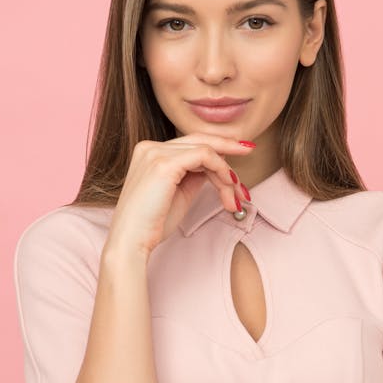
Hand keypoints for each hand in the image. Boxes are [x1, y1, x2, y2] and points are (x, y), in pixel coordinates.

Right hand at [107, 133, 254, 257]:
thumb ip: (194, 175)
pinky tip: (228, 186)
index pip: (191, 144)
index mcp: (150, 152)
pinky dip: (221, 170)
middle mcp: (150, 147)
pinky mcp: (163, 164)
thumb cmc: (152, 224)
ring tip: (234, 196)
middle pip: (200, 141)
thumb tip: (216, 168)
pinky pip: (204, 156)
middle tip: (250, 152)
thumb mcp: (179, 193)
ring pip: (206, 150)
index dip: (217, 150)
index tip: (235, 160)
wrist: (132, 241)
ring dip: (226, 173)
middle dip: (228, 148)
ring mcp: (155, 153)